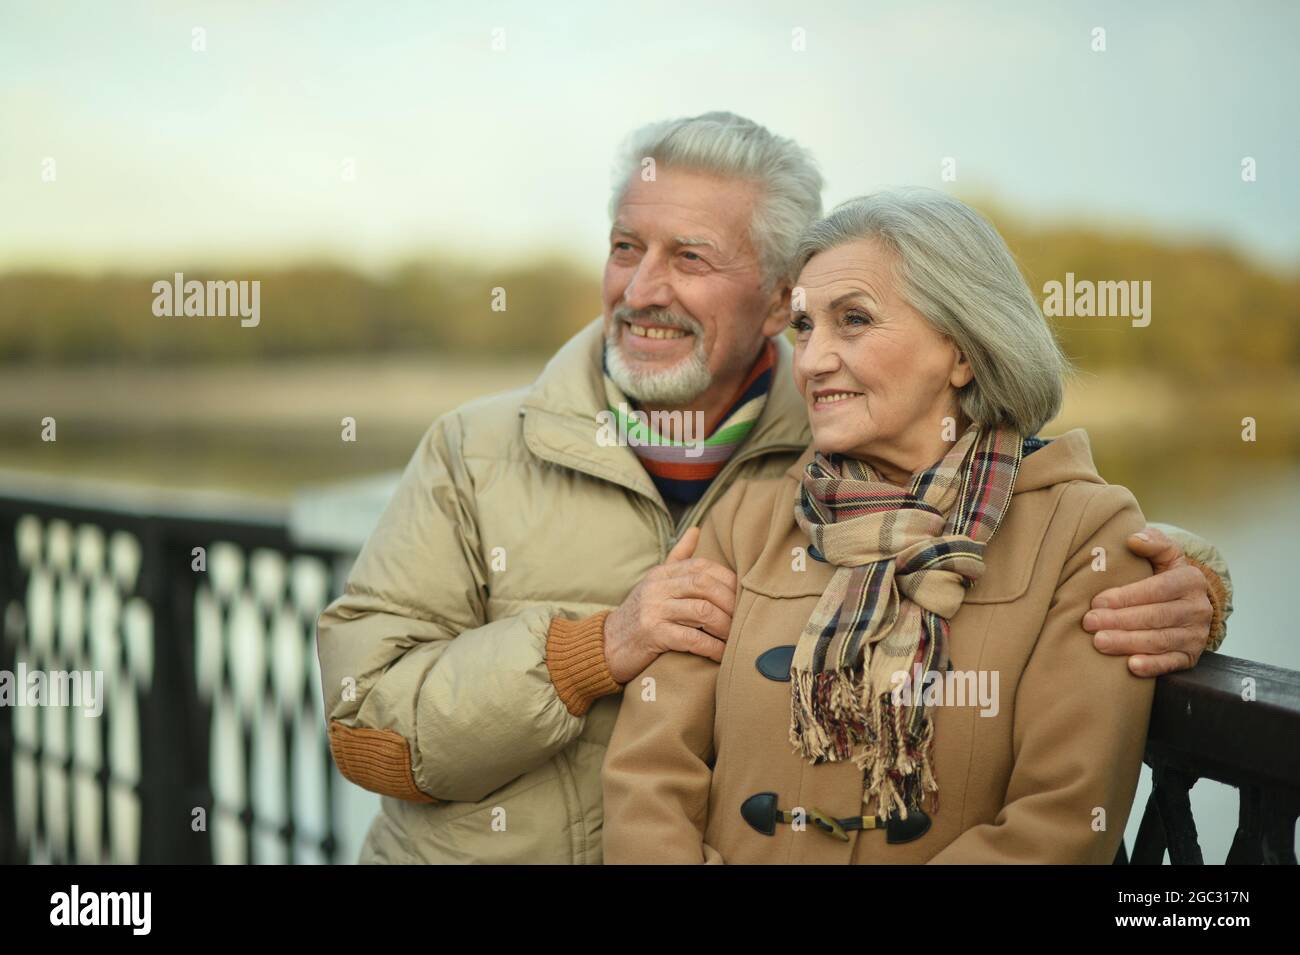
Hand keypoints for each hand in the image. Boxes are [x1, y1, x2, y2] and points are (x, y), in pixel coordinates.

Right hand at [603, 527, 737, 683]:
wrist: (606, 645)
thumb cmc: (639, 615)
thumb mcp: (655, 582)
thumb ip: (677, 558)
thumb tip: (695, 529)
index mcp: (662, 574)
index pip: (702, 566)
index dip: (728, 580)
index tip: (743, 596)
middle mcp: (657, 588)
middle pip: (705, 586)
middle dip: (730, 602)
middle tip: (744, 618)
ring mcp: (654, 610)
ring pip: (702, 612)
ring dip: (725, 626)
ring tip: (735, 637)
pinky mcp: (653, 635)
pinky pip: (691, 639)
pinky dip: (712, 648)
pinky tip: (722, 655)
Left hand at [1081, 524, 1212, 677]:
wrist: (1187, 603)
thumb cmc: (1164, 575)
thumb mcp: (1165, 554)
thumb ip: (1153, 542)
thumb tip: (1134, 539)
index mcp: (1190, 580)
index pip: (1156, 589)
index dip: (1126, 596)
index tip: (1097, 602)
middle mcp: (1198, 608)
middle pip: (1155, 616)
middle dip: (1119, 620)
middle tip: (1089, 623)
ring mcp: (1196, 634)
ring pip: (1160, 640)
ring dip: (1128, 642)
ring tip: (1100, 642)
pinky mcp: (1191, 656)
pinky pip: (1172, 663)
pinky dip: (1153, 666)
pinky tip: (1132, 666)